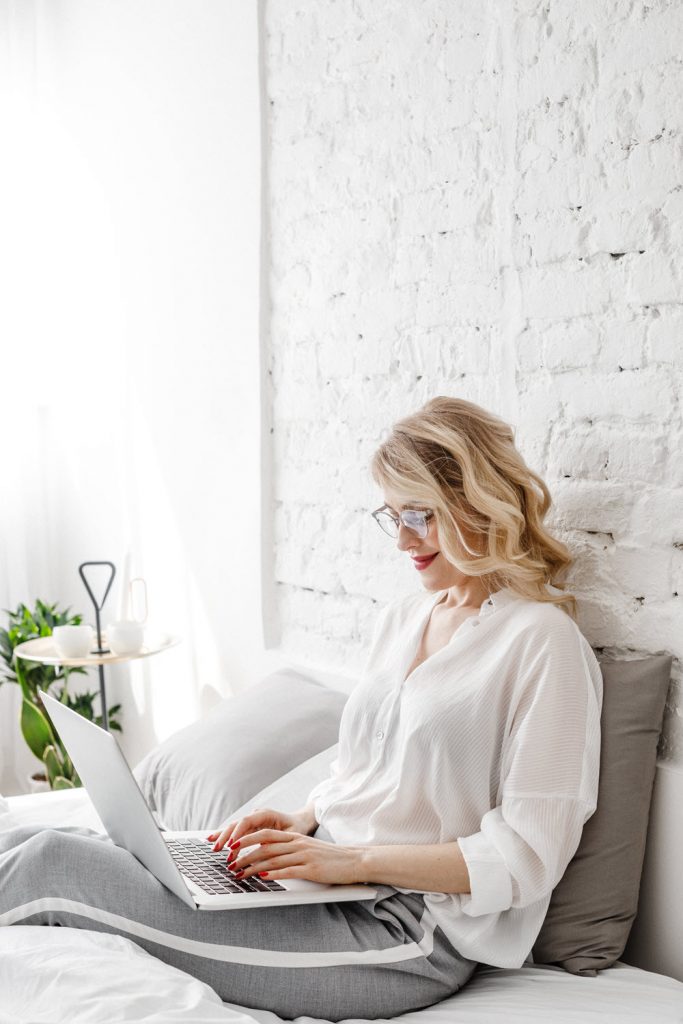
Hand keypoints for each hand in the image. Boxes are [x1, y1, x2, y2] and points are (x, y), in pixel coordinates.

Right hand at [207, 806, 309, 852]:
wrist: (300, 821)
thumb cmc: (296, 828)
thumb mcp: (291, 835)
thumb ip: (278, 839)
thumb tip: (265, 848)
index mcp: (266, 814)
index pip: (247, 821)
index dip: (237, 833)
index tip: (231, 845)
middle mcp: (256, 815)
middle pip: (236, 824)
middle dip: (225, 836)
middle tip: (217, 849)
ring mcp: (252, 821)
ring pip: (233, 828)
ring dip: (222, 837)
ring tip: (213, 848)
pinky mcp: (249, 828)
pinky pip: (235, 832)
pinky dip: (224, 837)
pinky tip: (212, 840)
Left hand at [211, 827, 362, 885]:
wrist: (354, 860)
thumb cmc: (331, 858)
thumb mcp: (309, 848)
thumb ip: (290, 850)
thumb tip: (269, 859)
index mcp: (296, 837)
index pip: (266, 835)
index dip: (248, 839)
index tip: (233, 846)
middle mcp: (297, 844)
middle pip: (265, 846)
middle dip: (244, 854)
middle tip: (230, 863)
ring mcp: (304, 855)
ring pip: (272, 859)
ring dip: (252, 867)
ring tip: (239, 873)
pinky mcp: (311, 868)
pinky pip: (288, 870)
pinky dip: (272, 874)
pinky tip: (262, 878)